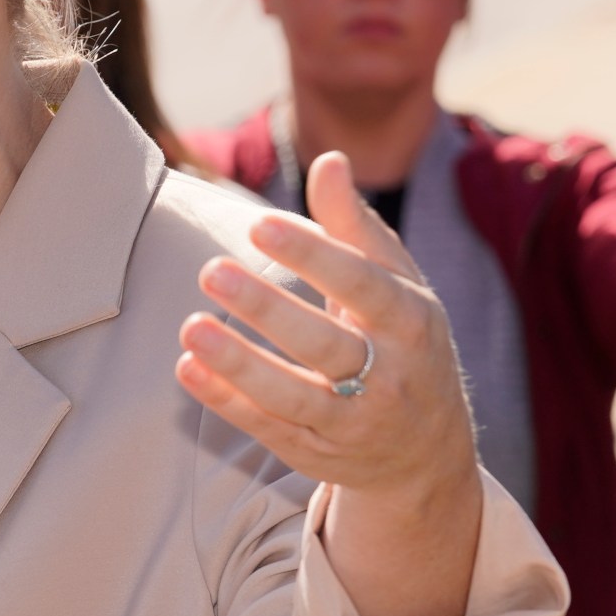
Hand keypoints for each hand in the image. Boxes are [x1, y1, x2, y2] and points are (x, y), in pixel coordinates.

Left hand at [176, 151, 475, 504]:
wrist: (428, 452)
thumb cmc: (403, 342)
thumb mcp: (397, 285)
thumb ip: (356, 227)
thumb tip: (329, 161)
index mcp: (411, 323)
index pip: (363, 287)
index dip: (314, 257)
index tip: (260, 226)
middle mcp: (388, 377)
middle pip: (325, 344)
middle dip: (267, 309)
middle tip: (211, 270)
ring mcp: (352, 423)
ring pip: (293, 396)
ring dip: (239, 364)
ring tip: (191, 327)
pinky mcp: (316, 455)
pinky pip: (268, 429)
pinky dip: (226, 401)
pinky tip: (187, 369)